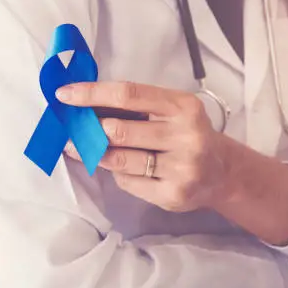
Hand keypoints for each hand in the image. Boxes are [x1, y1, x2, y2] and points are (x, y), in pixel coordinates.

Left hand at [57, 81, 235, 212]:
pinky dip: (116, 173)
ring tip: (76, 146)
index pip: (128, 94)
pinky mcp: (173, 194)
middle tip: (69, 127)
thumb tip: (84, 104)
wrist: (222, 172)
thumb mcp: (171, 110)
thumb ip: (135, 106)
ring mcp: (182, 167)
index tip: (65, 95)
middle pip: (119, 130)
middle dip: (88, 128)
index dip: (92, 93)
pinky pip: (128, 181)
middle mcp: (186, 135)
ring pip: (119, 159)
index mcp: (182, 106)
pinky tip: (115, 167)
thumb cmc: (185, 133)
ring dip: (92, 152)